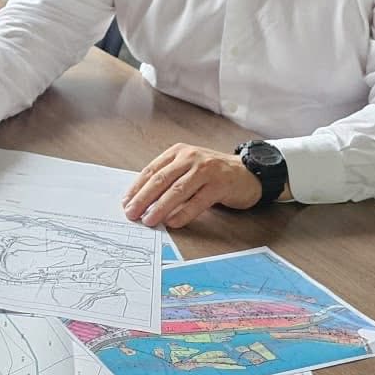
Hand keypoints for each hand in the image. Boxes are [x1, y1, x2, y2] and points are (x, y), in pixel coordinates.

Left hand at [121, 143, 261, 228]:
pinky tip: (172, 222)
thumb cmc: (213, 174)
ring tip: (148, 220)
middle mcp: (190, 157)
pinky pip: (197, 201)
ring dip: (160, 207)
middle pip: (161, 179)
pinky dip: (183, 213)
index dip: (137, 188)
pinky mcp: (220, 184)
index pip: (152, 170)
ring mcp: (206, 169)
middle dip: (143, 198)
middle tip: (132, 213)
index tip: (126, 203)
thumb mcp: (188, 169)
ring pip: (177, 190)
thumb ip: (169, 180)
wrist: (248, 173)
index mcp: (178, 152)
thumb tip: (143, 203)